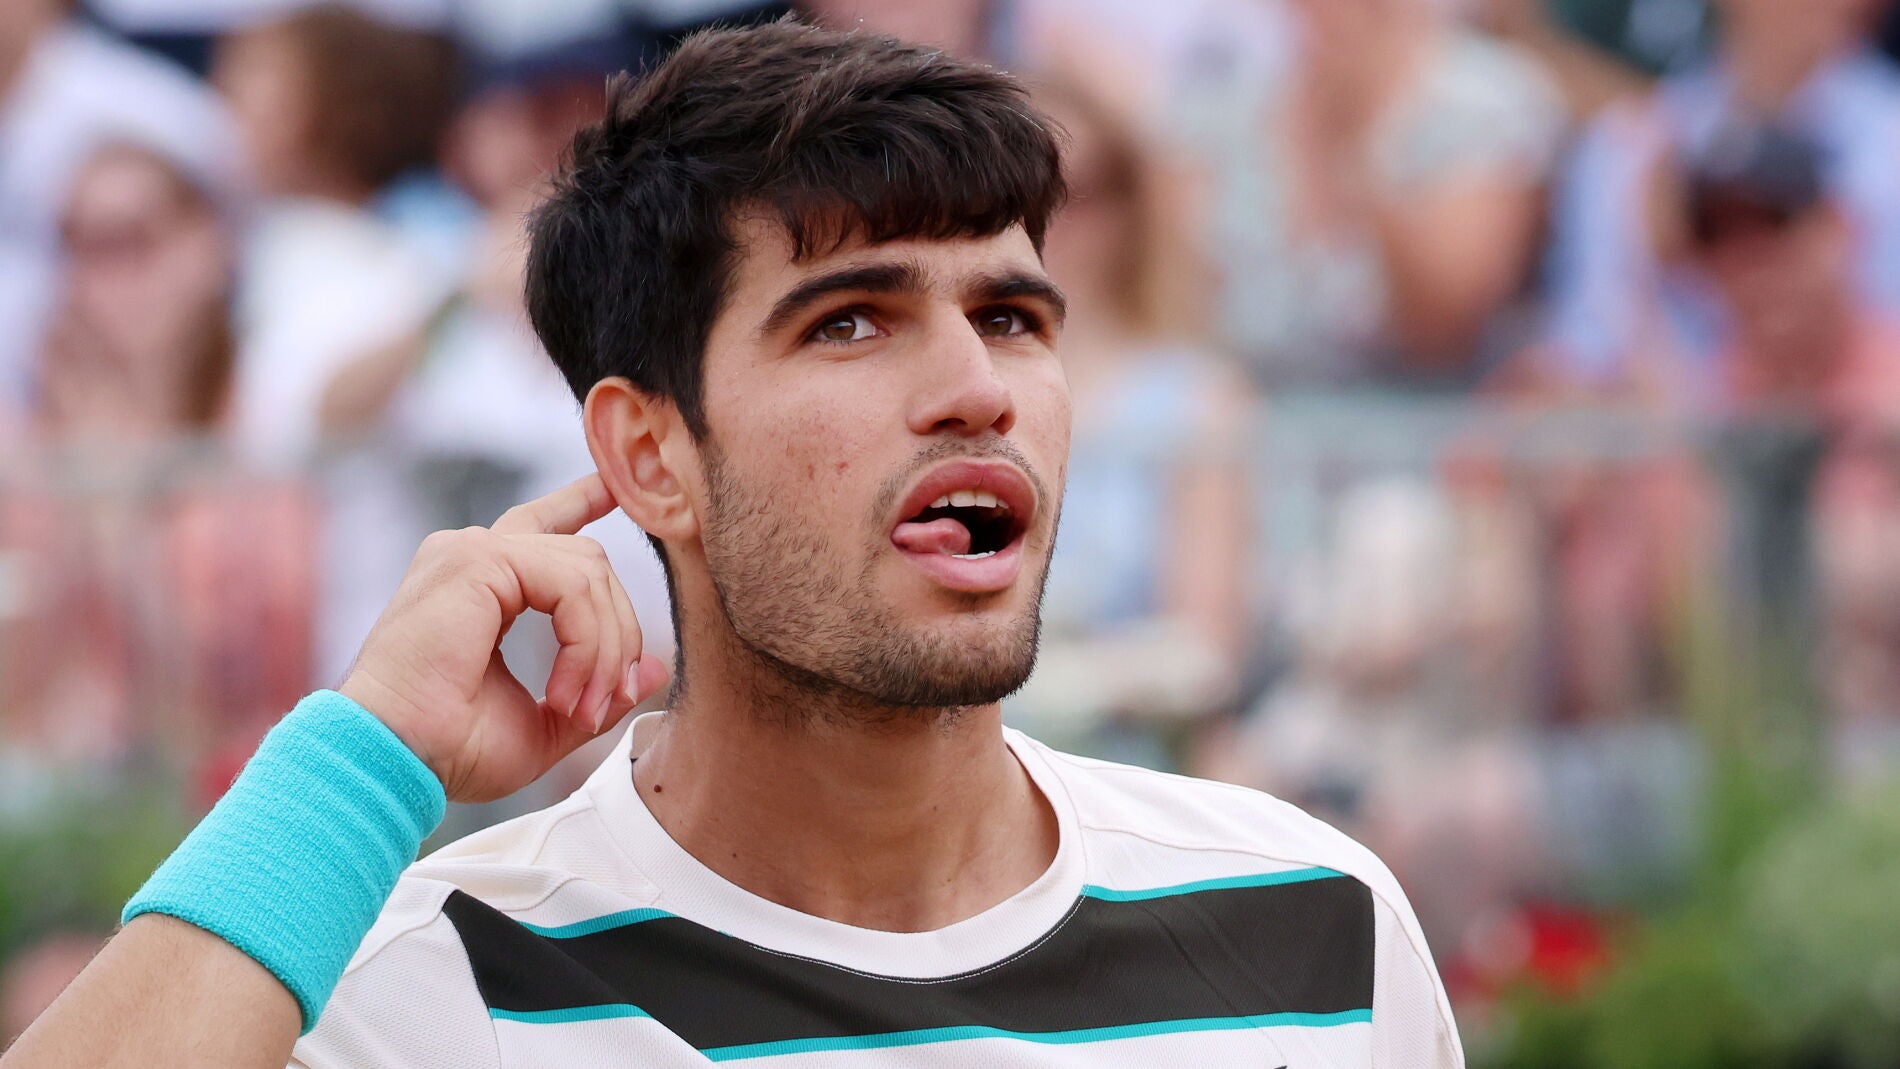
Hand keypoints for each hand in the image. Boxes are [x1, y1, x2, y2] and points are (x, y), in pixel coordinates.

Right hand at [338, 474, 670, 801]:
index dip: (583, 501)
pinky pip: (572, 585)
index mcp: (481, 583)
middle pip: (588, 562)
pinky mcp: (476, 559)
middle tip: (605, 702)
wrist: (389, 760)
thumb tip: (655, 670)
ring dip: (604, 647)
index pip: (543, 526)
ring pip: (589, 571)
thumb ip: (597, 689)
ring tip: (581, 706)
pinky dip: (586, 642)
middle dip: (617, 634)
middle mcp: (473, 556)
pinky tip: (565, 691)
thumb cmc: (448, 749)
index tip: (614, 486)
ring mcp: (471, 550)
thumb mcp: (544, 724)